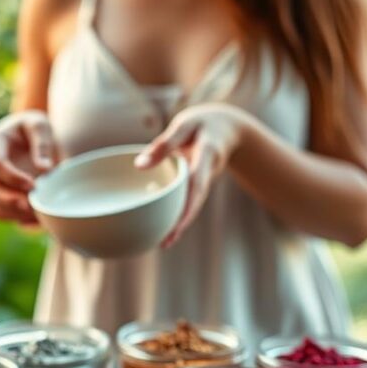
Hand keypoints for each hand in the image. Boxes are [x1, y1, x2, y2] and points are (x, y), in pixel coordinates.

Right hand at [0, 110, 55, 225]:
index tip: (33, 185)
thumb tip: (44, 168)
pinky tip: (34, 217)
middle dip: (10, 200)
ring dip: (13, 212)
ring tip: (36, 213)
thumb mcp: (40, 125)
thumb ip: (42, 143)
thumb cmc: (33, 128)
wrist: (29, 136)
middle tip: (32, 206)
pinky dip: (15, 217)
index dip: (13, 178)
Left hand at [134, 103, 251, 247]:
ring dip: (181, 223)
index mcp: (207, 154)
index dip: (188, 202)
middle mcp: (209, 171)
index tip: (178, 220)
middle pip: (197, 200)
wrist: (227, 127)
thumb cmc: (200, 125)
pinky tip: (164, 227)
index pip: (198, 180)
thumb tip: (138, 165)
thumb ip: (163, 144)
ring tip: (163, 242)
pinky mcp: (200, 185)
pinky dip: (179, 214)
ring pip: (194, 204)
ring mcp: (206, 180)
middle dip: (183, 221)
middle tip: (166, 241)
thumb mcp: (184, 126)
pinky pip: (190, 201)